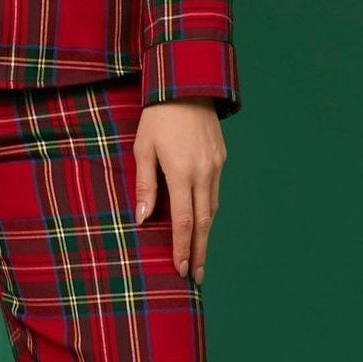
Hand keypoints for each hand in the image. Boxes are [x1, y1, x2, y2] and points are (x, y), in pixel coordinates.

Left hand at [133, 99, 226, 283]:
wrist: (187, 85)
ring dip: (205, 234)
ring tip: (199, 256)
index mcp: (182, 172)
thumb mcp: (143, 149)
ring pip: (212, 208)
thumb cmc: (158, 117)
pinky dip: (208, 211)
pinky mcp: (220, 159)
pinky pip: (215, 192)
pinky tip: (202, 223)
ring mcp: (216, 166)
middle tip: (197, 276)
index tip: (181, 268)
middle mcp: (204, 172)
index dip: (183, 247)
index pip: (184, 220)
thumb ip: (145, 186)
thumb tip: (142, 219)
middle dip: (200, 251)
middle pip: (204, 222)